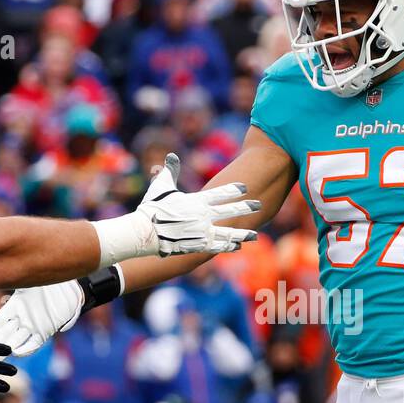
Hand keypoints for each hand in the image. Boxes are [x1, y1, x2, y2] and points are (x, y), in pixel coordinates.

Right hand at [0, 280, 84, 356]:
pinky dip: (26, 349)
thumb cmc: (48, 283)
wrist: (70, 289)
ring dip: (5, 350)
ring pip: (15, 341)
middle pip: (3, 335)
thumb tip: (2, 301)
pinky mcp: (45, 332)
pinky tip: (16, 353)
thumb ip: (16, 291)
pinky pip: (33, 344)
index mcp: (14, 307)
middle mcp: (21, 319)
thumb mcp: (28, 286)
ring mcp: (32, 326)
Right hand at [137, 153, 259, 255]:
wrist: (145, 232)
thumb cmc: (152, 208)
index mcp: (197, 201)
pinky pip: (217, 246)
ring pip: (228, 233)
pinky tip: (238, 246)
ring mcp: (203, 232)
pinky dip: (228, 246)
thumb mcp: (161, 186)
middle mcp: (204, 216)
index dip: (234, 190)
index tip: (245, 187)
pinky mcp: (199, 246)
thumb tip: (171, 156)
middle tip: (258, 204)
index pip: (220, 193)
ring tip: (255, 234)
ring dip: (242, 233)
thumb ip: (169, 171)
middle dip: (246, 207)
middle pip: (230, 211)